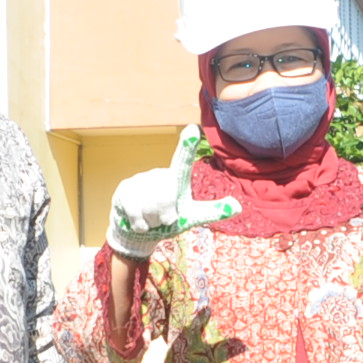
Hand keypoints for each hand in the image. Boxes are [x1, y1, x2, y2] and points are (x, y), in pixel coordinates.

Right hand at [106, 126, 241, 258]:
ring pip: (149, 205)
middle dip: (165, 216)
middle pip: (165, 196)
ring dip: (151, 221)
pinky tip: (138, 222)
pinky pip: (135, 210)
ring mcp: (140, 180)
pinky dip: (140, 224)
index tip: (192, 128)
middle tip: (162, 219)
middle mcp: (158, 174)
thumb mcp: (193, 217)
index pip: (183, 161)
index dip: (187, 146)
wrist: (138, 233)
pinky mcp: (124, 189)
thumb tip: (238, 205)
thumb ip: (213, 211)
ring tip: (150, 220)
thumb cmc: (168, 221)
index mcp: (176, 178)